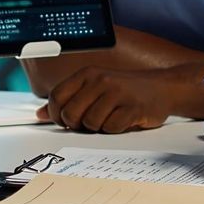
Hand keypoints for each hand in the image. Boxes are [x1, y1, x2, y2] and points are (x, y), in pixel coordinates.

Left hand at [36, 65, 201, 132]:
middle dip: (77, 125)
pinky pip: (111, 128)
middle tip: (89, 123)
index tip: (66, 121)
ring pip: (90, 123)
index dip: (56, 115)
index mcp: (87, 74)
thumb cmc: (125, 90)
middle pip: (70, 113)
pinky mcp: (132, 107)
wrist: (163, 87)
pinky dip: (115, 129)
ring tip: (109, 119)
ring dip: (98, 128)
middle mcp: (100, 80)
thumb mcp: (94, 88)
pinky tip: (122, 120)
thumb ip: (68, 99)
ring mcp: (117, 92)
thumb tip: (40, 114)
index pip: (56, 97)